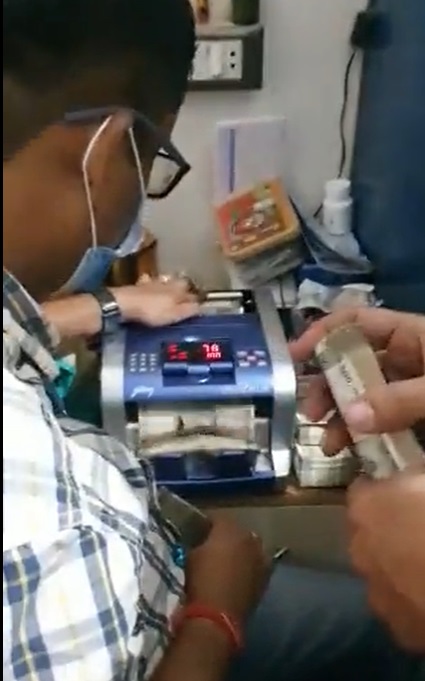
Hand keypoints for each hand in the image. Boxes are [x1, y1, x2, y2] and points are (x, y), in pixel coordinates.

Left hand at [112, 274, 200, 326]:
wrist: (126, 303)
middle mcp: (167, 283)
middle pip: (180, 281)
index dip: (197, 296)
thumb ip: (188, 309)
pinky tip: (149, 282)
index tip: (200, 300)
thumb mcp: (174, 314)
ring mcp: (152, 282)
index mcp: (178, 291)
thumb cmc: (152, 311)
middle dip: (185, 285)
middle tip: (188, 290)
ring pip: (165, 279)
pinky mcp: (139, 285)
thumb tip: (201, 305)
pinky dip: (150, 281)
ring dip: (169, 281)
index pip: (192, 292)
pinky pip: (148, 280)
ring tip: (172, 285)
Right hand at [185, 515, 268, 624]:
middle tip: (213, 546)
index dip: (207, 524)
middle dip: (227, 536)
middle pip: (237, 531)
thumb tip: (203, 542)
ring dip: (241, 550)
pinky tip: (239, 575)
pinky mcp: (266, 576)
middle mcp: (250, 538)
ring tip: (228, 561)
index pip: (217, 518)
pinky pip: (257, 564)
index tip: (199, 531)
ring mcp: (261, 557)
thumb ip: (200, 543)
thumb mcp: (191, 556)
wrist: (218, 616)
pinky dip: (249, 566)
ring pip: (250, 546)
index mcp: (229, 529)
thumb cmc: (200, 581)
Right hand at [291, 307, 424, 453]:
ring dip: (342, 419)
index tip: (292, 357)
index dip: (322, 333)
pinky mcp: (416, 419)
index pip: (356, 321)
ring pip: (365, 398)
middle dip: (327, 388)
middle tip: (311, 413)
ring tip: (330, 446)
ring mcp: (410, 391)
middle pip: (353, 364)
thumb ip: (400, 399)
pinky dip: (366, 437)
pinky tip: (354, 455)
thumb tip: (351, 416)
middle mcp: (406, 359)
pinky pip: (383, 424)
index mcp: (411, 336)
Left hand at [348, 472, 424, 652]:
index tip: (404, 490)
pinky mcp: (399, 629)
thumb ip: (416, 472)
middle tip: (419, 526)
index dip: (383, 488)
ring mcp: (376, 593)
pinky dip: (413, 598)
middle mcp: (360, 550)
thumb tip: (411, 472)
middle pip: (366, 532)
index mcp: (367, 508)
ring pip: (381, 571)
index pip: (362, 489)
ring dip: (398, 564)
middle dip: (388, 528)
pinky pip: (401, 605)